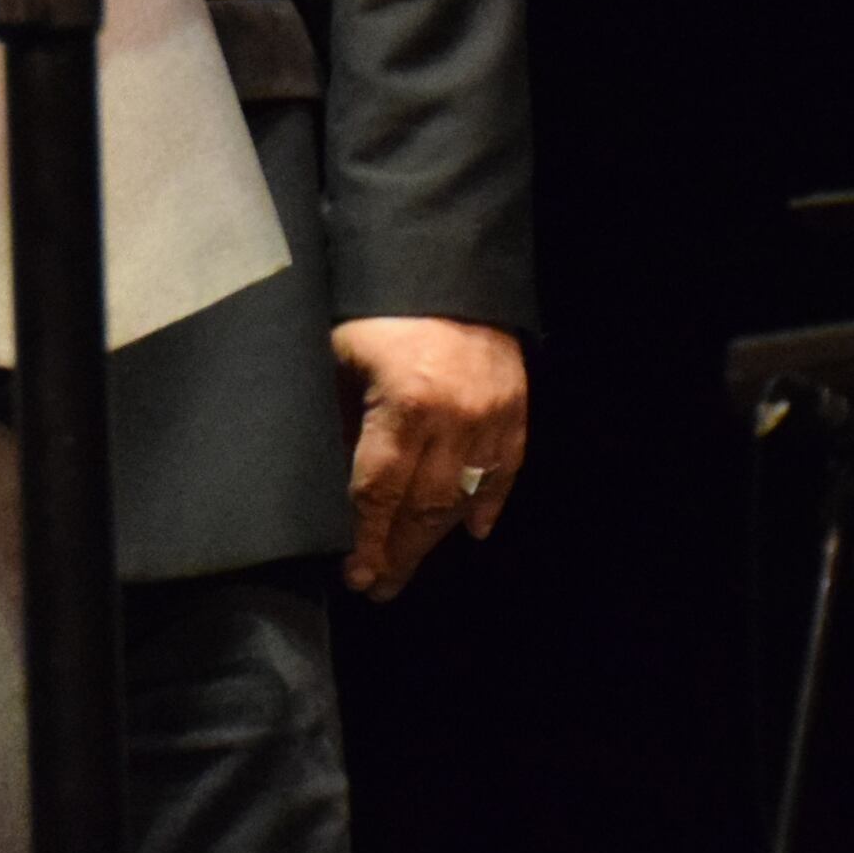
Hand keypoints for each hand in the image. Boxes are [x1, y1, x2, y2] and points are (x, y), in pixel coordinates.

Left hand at [335, 316, 528, 599]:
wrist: (448, 265)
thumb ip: (342, 419)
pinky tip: (471, 532)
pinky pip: (505, 473)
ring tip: (410, 565)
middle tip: (380, 587)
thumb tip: (336, 484)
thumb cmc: (379, 311)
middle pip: (423, 508)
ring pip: (463, 499)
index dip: (367, 540)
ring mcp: (491, 418)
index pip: (380, 492)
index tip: (357, 576)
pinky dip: (489, 505)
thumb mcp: (341, 357)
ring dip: (435, 538)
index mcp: (404, 405)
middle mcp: (453, 421)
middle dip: (398, 553)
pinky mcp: (516, 411)